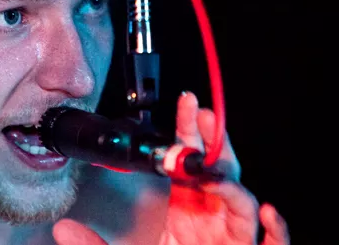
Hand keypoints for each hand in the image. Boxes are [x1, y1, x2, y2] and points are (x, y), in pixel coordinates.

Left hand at [52, 92, 289, 244]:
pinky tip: (267, 213)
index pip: (186, 163)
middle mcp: (211, 217)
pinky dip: (276, 230)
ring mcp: (232, 237)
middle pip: (217, 171)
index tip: (184, 106)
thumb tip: (62, 229)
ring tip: (214, 169)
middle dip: (212, 143)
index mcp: (185, 208)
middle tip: (203, 116)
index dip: (186, 133)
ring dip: (232, 183)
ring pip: (243, 203)